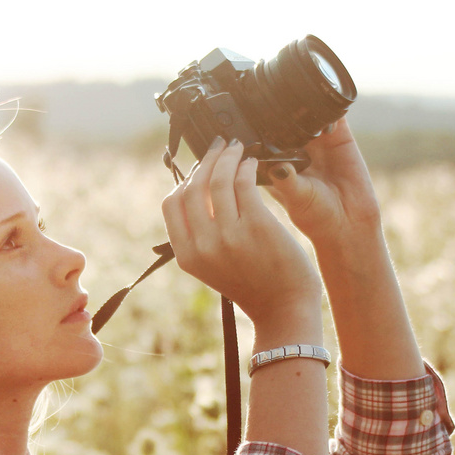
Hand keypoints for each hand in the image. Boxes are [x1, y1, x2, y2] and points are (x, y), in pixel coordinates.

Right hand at [161, 138, 322, 323]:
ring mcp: (228, 235)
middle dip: (205, 161)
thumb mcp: (214, 266)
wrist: (282, 308)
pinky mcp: (256, 225)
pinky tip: (252, 163)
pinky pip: (243, 183)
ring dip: (227, 157)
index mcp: (187, 256)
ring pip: (218, 180)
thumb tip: (199, 189)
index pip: (172, 204)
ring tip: (237, 149)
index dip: (184, 180)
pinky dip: (246, 166)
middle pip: (193, 187)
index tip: (199, 168)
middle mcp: (203, 245)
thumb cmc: (253, 283)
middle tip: (219, 147)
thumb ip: (202, 235)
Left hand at [264, 117, 382, 257]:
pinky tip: (327, 125)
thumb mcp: (295, 199)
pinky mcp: (339, 136)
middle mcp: (293, 147)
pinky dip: (329, 110)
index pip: (261, 134)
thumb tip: (276, 165)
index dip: (255, 125)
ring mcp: (316, 140)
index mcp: (274, 160)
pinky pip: (333, 115)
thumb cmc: (316, 218)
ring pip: (305, 112)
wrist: (349, 224)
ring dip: (303, 107)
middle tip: (276, 108)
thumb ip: (285, 181)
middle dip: (279, 109)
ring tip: (302, 115)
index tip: (251, 119)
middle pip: (281, 117)